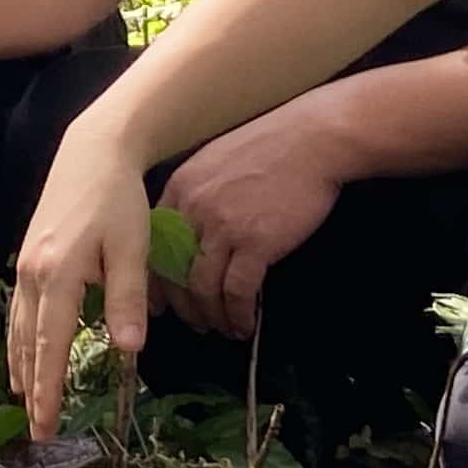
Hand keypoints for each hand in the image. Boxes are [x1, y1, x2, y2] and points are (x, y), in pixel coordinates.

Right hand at [7, 123, 156, 439]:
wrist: (92, 152)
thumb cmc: (117, 199)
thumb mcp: (132, 250)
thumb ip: (127, 300)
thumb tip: (128, 353)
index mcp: (58, 277)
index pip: (51, 347)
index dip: (48, 390)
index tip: (46, 426)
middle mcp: (32, 275)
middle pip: (27, 345)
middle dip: (31, 390)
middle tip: (36, 431)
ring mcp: (25, 266)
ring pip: (16, 329)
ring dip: (20, 368)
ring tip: (23, 401)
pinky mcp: (28, 257)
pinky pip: (17, 310)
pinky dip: (17, 340)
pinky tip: (21, 353)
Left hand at [152, 104, 352, 338]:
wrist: (313, 139)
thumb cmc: (272, 147)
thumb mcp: (216, 160)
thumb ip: (197, 193)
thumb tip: (191, 230)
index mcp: (181, 188)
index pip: (154, 246)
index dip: (155, 281)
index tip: (159, 303)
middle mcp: (194, 209)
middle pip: (174, 272)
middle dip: (183, 306)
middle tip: (194, 322)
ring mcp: (224, 227)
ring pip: (203, 289)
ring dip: (212, 316)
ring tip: (223, 328)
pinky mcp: (256, 243)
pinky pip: (238, 292)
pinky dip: (239, 315)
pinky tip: (246, 325)